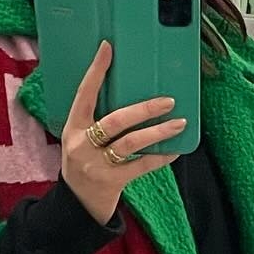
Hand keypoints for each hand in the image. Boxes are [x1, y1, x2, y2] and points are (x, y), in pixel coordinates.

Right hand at [60, 40, 186, 224]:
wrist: (77, 205)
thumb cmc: (84, 164)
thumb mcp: (82, 139)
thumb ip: (98, 120)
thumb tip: (133, 95)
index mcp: (73, 127)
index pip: (84, 94)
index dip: (96, 71)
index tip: (108, 48)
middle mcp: (82, 144)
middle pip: (115, 120)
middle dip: (144, 109)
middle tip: (168, 100)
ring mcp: (96, 164)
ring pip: (130, 143)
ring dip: (158, 132)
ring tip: (179, 123)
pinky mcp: (111, 181)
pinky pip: (141, 166)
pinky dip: (160, 157)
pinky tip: (175, 150)